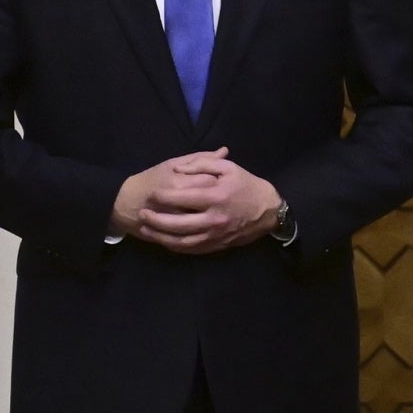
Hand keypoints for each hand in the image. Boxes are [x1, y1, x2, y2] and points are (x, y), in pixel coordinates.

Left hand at [114, 149, 285, 255]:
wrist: (270, 211)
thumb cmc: (247, 186)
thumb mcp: (230, 168)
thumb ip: (203, 164)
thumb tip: (179, 167)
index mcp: (216, 197)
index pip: (182, 198)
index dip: (162, 196)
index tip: (152, 193)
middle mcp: (214, 219)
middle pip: (177, 224)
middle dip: (155, 219)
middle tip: (142, 213)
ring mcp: (215, 235)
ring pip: (181, 241)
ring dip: (160, 236)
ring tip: (146, 229)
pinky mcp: (217, 245)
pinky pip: (191, 249)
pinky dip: (174, 246)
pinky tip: (164, 240)